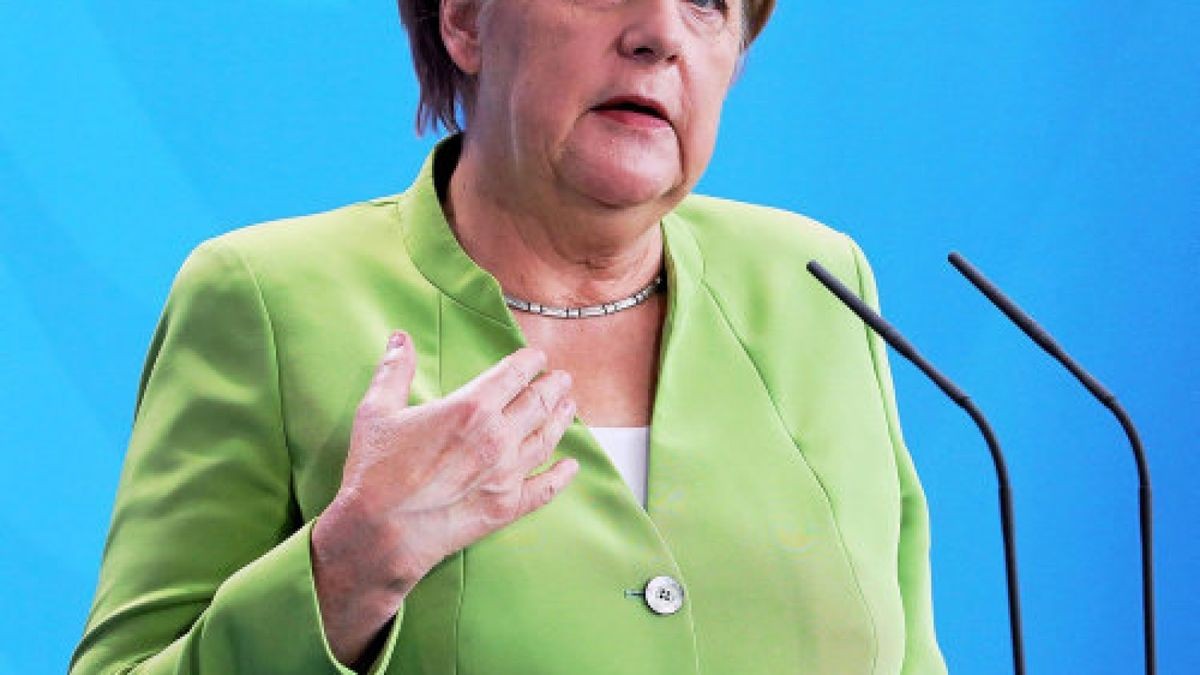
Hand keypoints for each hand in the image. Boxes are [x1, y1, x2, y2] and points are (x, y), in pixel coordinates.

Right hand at [312, 330, 577, 667]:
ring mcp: (507, 474)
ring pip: (546, 439)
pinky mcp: (507, 507)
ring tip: (569, 406)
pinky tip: (571, 467)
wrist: (379, 532)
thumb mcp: (377, 411)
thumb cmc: (375, 472)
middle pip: (537, 403)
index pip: (513, 375)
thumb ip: (394, 371)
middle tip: (561, 379)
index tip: (537, 358)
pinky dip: (561, 476)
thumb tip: (399, 339)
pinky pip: (545, 489)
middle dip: (552, 387)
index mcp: (471, 407)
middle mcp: (497, 437)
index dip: (529, 363)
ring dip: (561, 420)